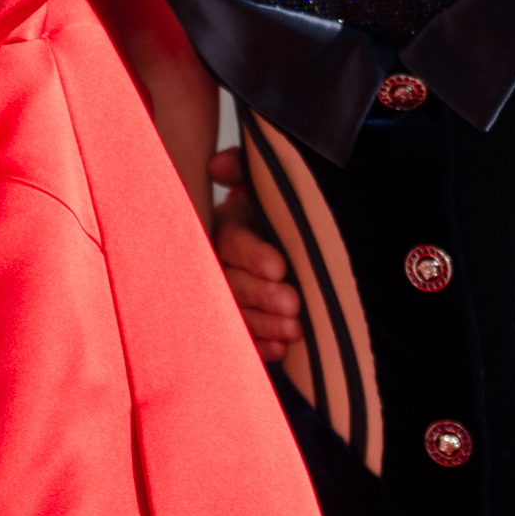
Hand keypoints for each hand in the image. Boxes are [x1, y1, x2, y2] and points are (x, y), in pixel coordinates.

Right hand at [206, 145, 302, 362]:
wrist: (288, 234)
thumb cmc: (276, 207)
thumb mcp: (263, 184)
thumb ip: (243, 168)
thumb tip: (218, 166)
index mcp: (225, 227)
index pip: (232, 241)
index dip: (254, 256)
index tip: (280, 267)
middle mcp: (221, 263)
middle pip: (233, 283)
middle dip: (263, 296)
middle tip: (293, 304)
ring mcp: (229, 295)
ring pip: (238, 313)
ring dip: (265, 324)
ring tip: (296, 330)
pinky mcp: (241, 322)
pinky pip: (244, 339)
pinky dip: (262, 346)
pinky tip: (282, 350)